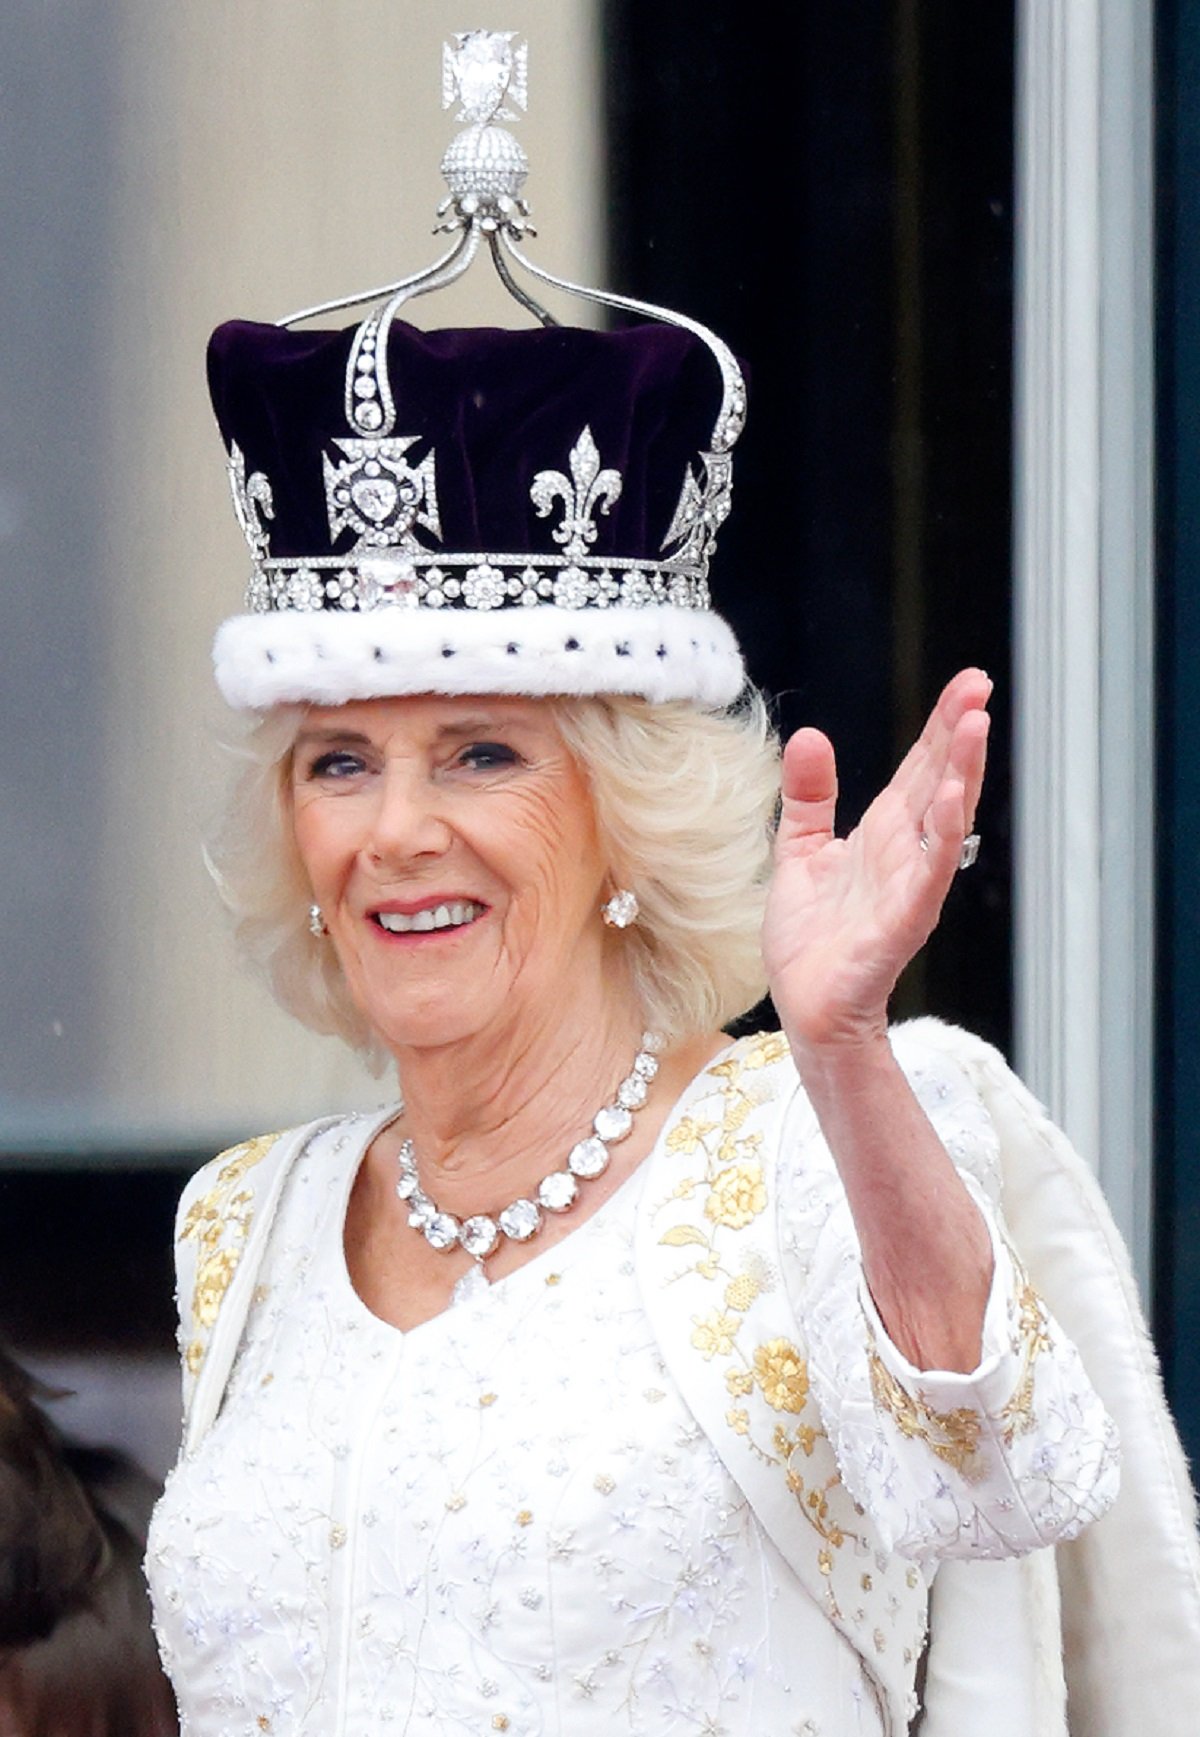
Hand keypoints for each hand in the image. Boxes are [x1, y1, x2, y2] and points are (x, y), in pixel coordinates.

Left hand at [762, 668, 990, 1056]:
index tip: (967, 682)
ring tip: (975, 724)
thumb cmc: (810, 938)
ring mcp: (910, 884)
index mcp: (883, 833)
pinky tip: (947, 799)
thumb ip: (809, 796)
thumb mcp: (800, 850)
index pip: (919, 767)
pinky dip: (939, 836)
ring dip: (961, 771)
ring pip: (945, 818)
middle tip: (980, 684)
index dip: (940, 725)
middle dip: (960, 733)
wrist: (805, 1005)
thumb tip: (810, 734)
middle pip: (939, 780)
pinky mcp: (902, 919)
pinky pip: (928, 873)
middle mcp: (905, 852)